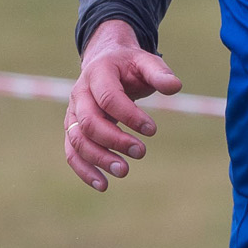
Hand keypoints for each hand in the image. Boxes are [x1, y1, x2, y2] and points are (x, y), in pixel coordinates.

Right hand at [64, 20, 180, 192]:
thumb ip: (159, 73)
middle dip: (114, 140)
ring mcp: (72, 113)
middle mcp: (79, 94)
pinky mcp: (72, 129)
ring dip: (99, 159)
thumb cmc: (129, 66)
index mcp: (97, 74)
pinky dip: (84, 170)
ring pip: (77, 140)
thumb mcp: (145, 62)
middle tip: (141, 152)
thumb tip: (175, 87)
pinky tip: (104, 185)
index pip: (108, 98)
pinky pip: (72, 152)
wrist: (105, 63)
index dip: (129, 116)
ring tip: (124, 171)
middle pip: (89, 122)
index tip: (152, 130)